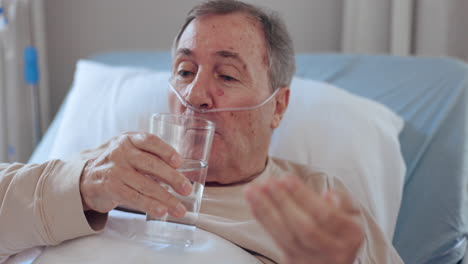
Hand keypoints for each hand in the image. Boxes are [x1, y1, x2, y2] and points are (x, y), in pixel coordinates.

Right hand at [79, 132, 192, 217]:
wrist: (87, 178)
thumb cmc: (118, 164)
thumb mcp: (131, 151)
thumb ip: (151, 156)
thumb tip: (180, 171)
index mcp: (130, 139)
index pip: (150, 141)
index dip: (166, 151)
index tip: (179, 162)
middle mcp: (121, 152)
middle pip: (152, 164)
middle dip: (173, 178)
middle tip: (187, 189)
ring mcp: (115, 170)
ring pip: (146, 184)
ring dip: (166, 198)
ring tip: (179, 208)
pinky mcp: (111, 187)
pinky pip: (135, 197)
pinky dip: (151, 205)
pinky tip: (162, 211)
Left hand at [245, 176, 363, 263]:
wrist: (332, 259)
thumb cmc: (339, 229)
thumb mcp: (351, 214)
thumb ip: (343, 201)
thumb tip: (328, 195)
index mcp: (351, 234)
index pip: (326, 215)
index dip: (304, 196)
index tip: (287, 178)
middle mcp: (334, 250)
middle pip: (305, 228)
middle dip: (283, 203)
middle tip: (267, 182)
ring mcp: (313, 260)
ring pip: (287, 236)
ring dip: (266, 210)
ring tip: (252, 190)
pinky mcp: (294, 263)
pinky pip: (276, 240)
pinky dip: (263, 219)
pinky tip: (253, 203)